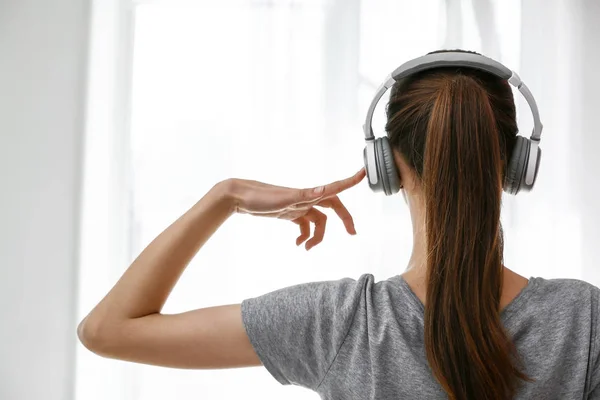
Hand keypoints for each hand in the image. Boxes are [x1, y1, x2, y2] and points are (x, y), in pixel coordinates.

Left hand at [225, 168, 365, 249]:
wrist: (240, 198)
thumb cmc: (261, 196)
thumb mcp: (285, 198)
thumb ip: (306, 195)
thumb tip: (324, 190)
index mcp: (309, 193)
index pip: (335, 188)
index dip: (350, 181)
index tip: (364, 173)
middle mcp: (308, 198)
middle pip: (333, 208)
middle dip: (344, 220)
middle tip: (353, 233)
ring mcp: (299, 206)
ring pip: (318, 221)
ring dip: (316, 236)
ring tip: (306, 248)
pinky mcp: (290, 213)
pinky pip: (304, 225)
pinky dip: (304, 235)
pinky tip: (297, 244)